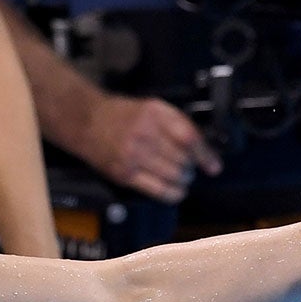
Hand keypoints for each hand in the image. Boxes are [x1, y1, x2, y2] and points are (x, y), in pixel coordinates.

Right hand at [77, 94, 221, 203]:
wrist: (87, 122)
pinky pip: (158, 190)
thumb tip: (204, 148)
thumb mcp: (152, 108)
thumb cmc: (122, 115)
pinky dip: (172, 193)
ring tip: (180, 177)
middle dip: (191, 167)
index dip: (205, 155)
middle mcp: (144, 134)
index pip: (189, 137)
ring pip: (173, 176)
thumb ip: (177, 123)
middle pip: (183, 160)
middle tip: (188, 167)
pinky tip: (175, 190)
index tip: (213, 166)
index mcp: (155, 114)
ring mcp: (132, 155)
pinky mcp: (124, 173)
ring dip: (183, 180)